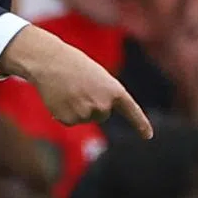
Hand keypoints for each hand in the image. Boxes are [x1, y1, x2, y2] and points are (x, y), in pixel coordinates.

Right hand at [0, 25, 152, 138]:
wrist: (50, 61)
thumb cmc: (74, 64)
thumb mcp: (97, 76)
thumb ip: (103, 95)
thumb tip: (90, 115)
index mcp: (114, 90)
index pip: (131, 110)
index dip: (140, 124)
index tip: (148, 136)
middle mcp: (103, 105)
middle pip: (101, 115)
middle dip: (92, 105)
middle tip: (80, 86)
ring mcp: (86, 114)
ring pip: (85, 118)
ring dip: (77, 107)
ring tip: (68, 89)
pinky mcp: (69, 120)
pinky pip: (70, 121)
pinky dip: (63, 112)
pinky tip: (59, 96)